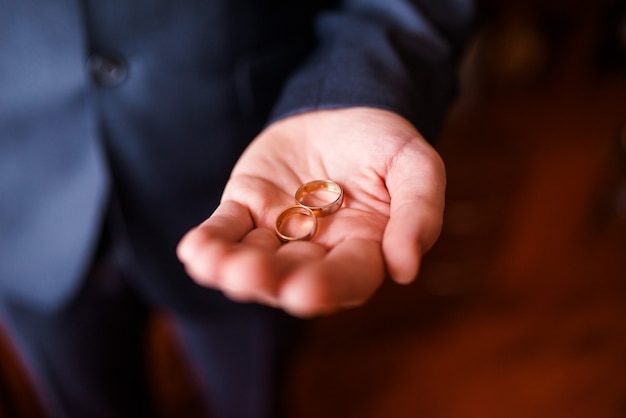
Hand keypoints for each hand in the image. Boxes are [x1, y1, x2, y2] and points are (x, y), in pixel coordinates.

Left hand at [177, 107, 444, 316]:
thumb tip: (405, 269)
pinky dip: (211, 241)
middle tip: (249, 278)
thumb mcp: (416, 166)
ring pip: (254, 258)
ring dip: (231, 267)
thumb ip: (419, 213)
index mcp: (363, 247)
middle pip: (293, 275)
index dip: (328, 287)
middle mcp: (318, 250)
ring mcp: (279, 231)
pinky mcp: (247, 206)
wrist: (345, 109)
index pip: (348, 277)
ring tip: (215, 266)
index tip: (305, 292)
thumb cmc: (385, 143)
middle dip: (270, 280)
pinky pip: (227, 228)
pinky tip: (194, 251)